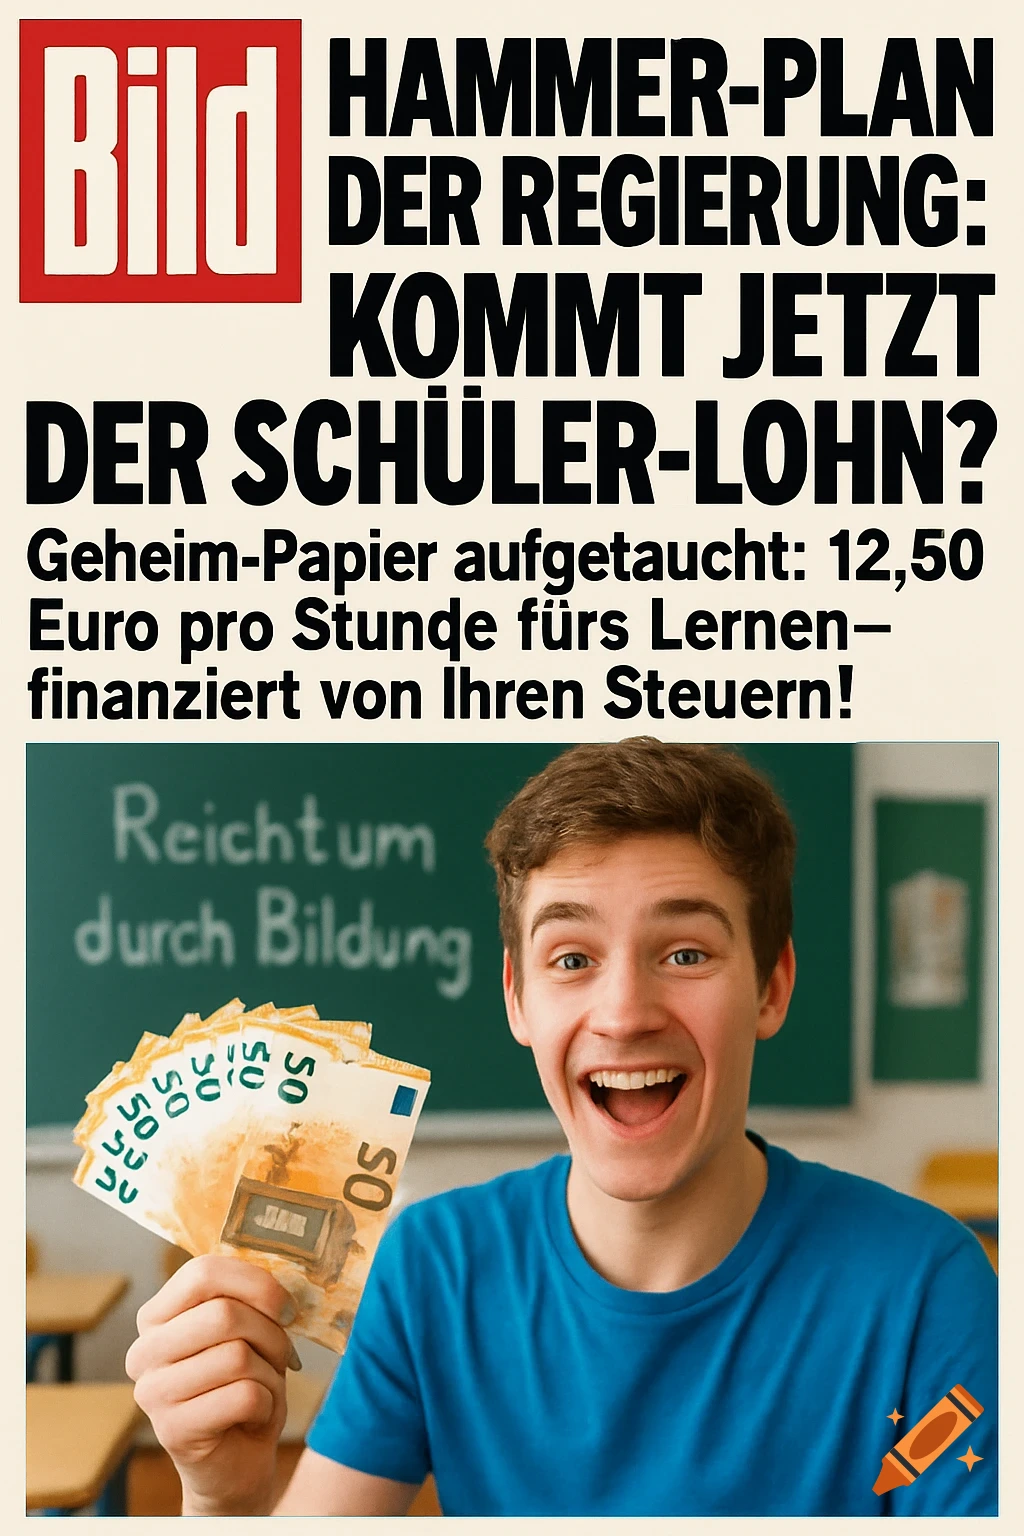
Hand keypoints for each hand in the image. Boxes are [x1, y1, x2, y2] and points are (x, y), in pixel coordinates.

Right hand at [126, 1255, 298, 1515]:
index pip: (202, 1273)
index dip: (255, 1282)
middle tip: (281, 1353)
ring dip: (270, 1372)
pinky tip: (253, 1416)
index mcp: (157, 1316)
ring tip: (263, 1387)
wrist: (235, 1462)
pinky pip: (244, 1396)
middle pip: (223, 1314)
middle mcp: (144, 1351)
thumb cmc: (243, 1384)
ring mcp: (152, 1393)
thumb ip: (248, 1299)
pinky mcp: (172, 1430)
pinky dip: (266, 1403)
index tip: (284, 1305)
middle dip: (270, 1333)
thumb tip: (280, 1282)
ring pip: (237, 1356)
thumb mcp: (246, 1332)